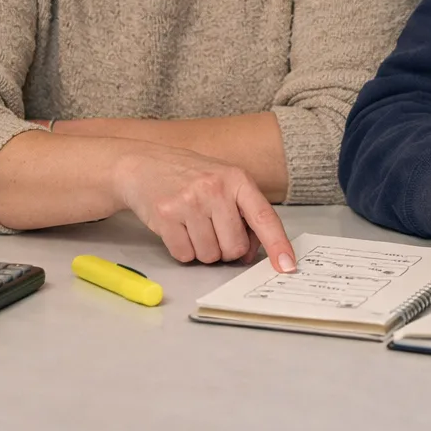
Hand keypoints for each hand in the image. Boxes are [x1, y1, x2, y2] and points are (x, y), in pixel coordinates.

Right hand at [111, 146, 295, 271]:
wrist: (142, 165)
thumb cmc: (188, 176)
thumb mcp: (223, 182)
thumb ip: (243, 212)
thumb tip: (252, 251)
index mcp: (237, 179)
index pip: (265, 217)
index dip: (278, 244)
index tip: (288, 266)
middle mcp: (215, 188)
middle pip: (234, 247)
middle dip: (225, 249)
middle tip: (212, 230)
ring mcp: (190, 202)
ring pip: (209, 255)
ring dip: (202, 250)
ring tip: (192, 224)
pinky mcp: (166, 216)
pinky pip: (184, 255)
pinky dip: (182, 250)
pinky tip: (177, 228)